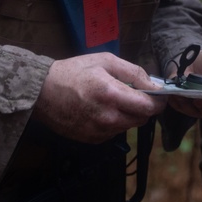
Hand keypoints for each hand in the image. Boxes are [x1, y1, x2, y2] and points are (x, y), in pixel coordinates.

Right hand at [32, 52, 166, 143]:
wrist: (42, 92)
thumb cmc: (73, 72)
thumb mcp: (105, 61)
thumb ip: (134, 72)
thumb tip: (155, 85)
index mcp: (111, 95)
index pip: (148, 107)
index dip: (159, 101)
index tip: (159, 95)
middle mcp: (107, 117)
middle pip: (141, 119)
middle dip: (143, 107)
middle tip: (133, 94)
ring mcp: (99, 131)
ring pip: (128, 126)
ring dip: (128, 114)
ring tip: (113, 100)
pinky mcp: (92, 140)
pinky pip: (114, 132)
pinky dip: (115, 122)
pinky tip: (101, 110)